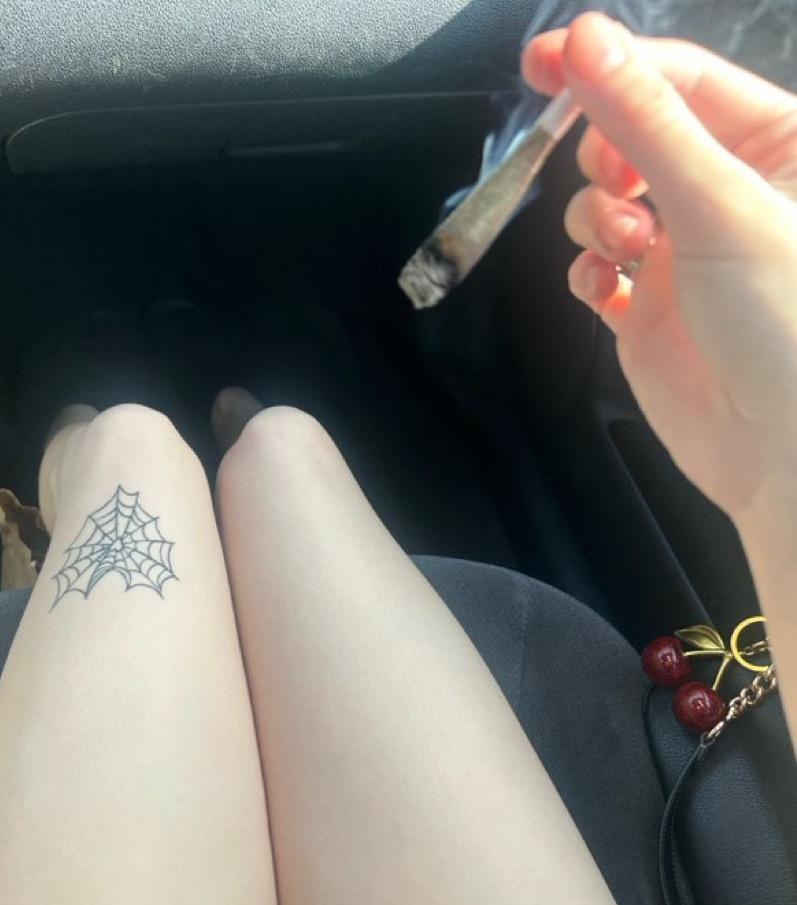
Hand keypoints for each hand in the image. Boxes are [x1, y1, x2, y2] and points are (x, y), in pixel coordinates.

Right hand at [522, 12, 796, 527]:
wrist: (781, 453)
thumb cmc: (786, 323)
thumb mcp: (718, 204)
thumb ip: (645, 121)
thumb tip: (584, 40)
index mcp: (774, 146)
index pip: (680, 79)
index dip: (609, 65)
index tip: (542, 61)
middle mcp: (725, 194)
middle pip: (630, 136)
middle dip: (605, 157)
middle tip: (617, 186)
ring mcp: (683, 253)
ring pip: (602, 202)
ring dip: (595, 220)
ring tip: (625, 253)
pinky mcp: (648, 309)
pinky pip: (594, 269)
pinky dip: (589, 274)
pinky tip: (606, 292)